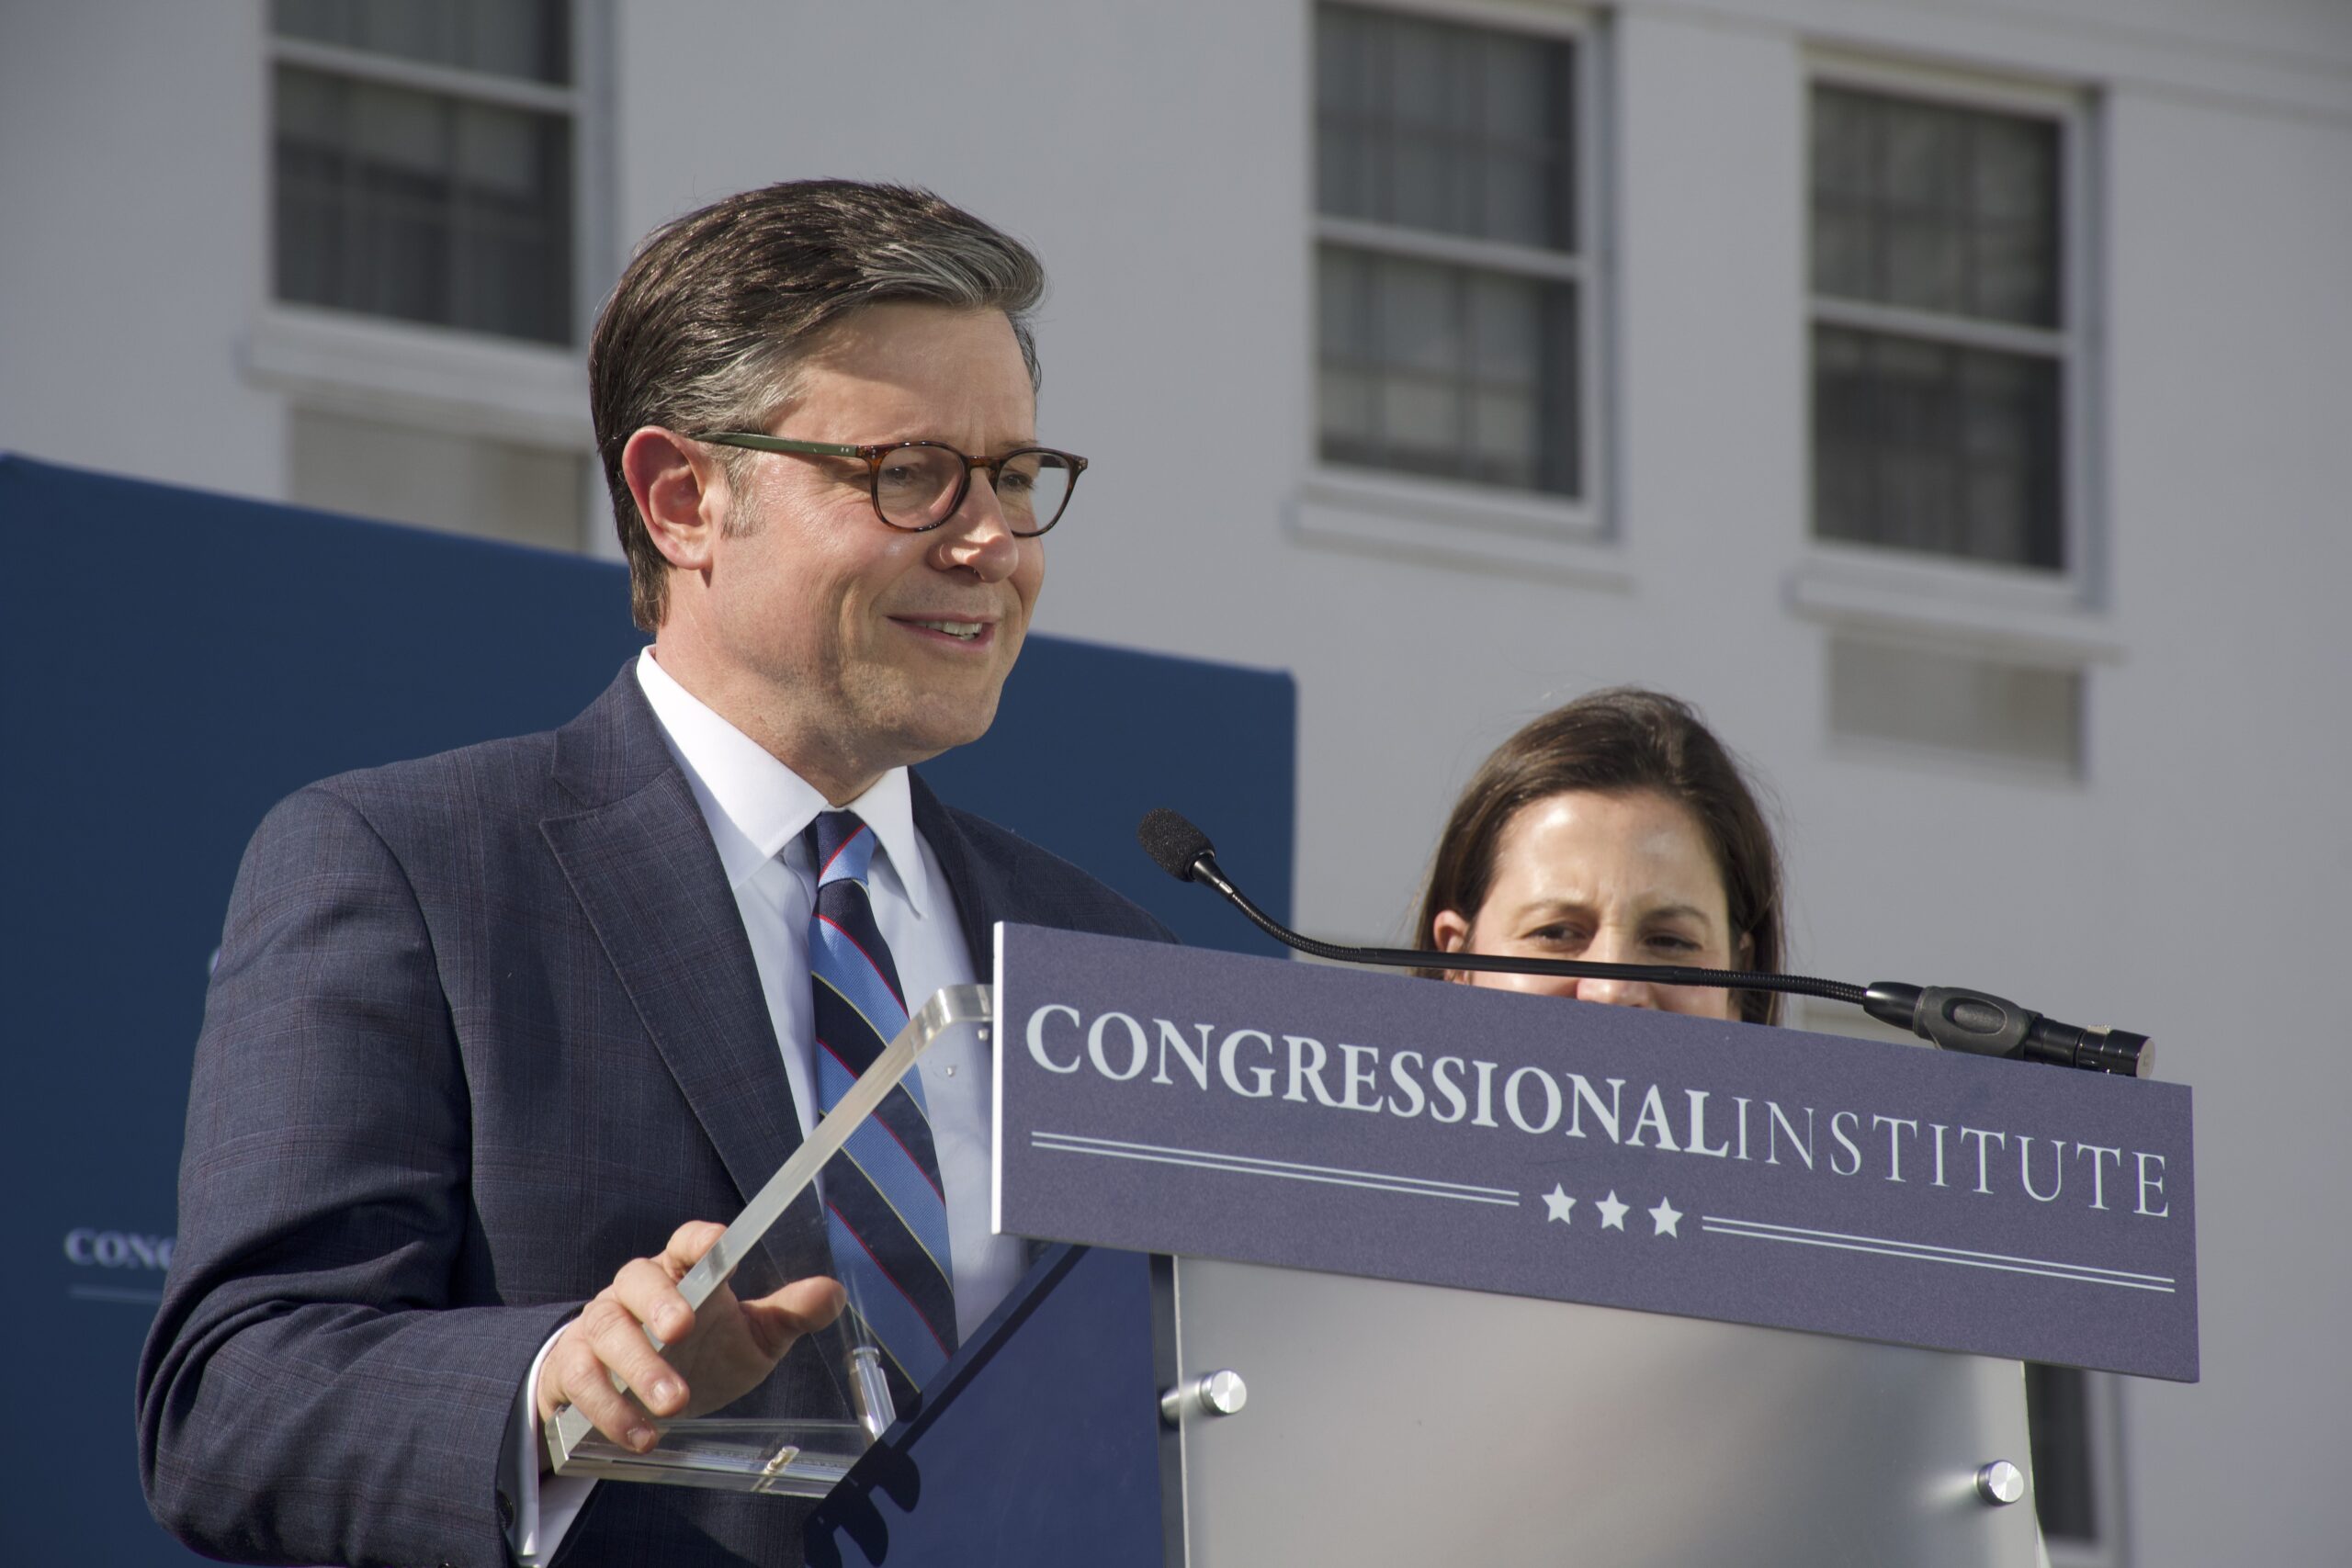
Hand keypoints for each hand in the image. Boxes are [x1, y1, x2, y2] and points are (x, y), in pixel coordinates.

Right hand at [537, 1220, 846, 1455]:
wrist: (636, 1395)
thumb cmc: (700, 1353)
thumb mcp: (750, 1336)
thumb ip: (787, 1315)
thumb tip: (832, 1294)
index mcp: (681, 1272)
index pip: (687, 1242)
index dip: (700, 1239)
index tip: (718, 1241)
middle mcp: (634, 1291)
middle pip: (636, 1279)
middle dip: (658, 1302)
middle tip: (682, 1328)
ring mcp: (598, 1326)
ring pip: (605, 1331)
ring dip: (638, 1368)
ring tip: (673, 1405)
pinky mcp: (572, 1368)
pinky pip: (580, 1381)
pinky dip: (609, 1410)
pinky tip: (641, 1435)